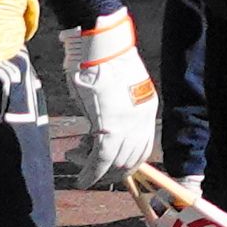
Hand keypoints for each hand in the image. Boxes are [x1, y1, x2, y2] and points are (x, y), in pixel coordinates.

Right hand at [62, 8, 156, 188]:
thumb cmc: (105, 64)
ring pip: (115, 163)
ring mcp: (128, 124)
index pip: (142, 149)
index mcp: (147, 109)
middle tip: (89, 165)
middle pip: (130, 160)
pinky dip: (90, 174)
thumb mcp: (120, 93)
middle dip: (110, 170)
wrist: (103, 47)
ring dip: (97, 172)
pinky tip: (81, 179)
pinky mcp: (109, 126)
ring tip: (79, 162)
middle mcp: (142, 119)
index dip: (126, 163)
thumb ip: (119, 114)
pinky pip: (100, 161)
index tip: (110, 167)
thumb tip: (104, 134)